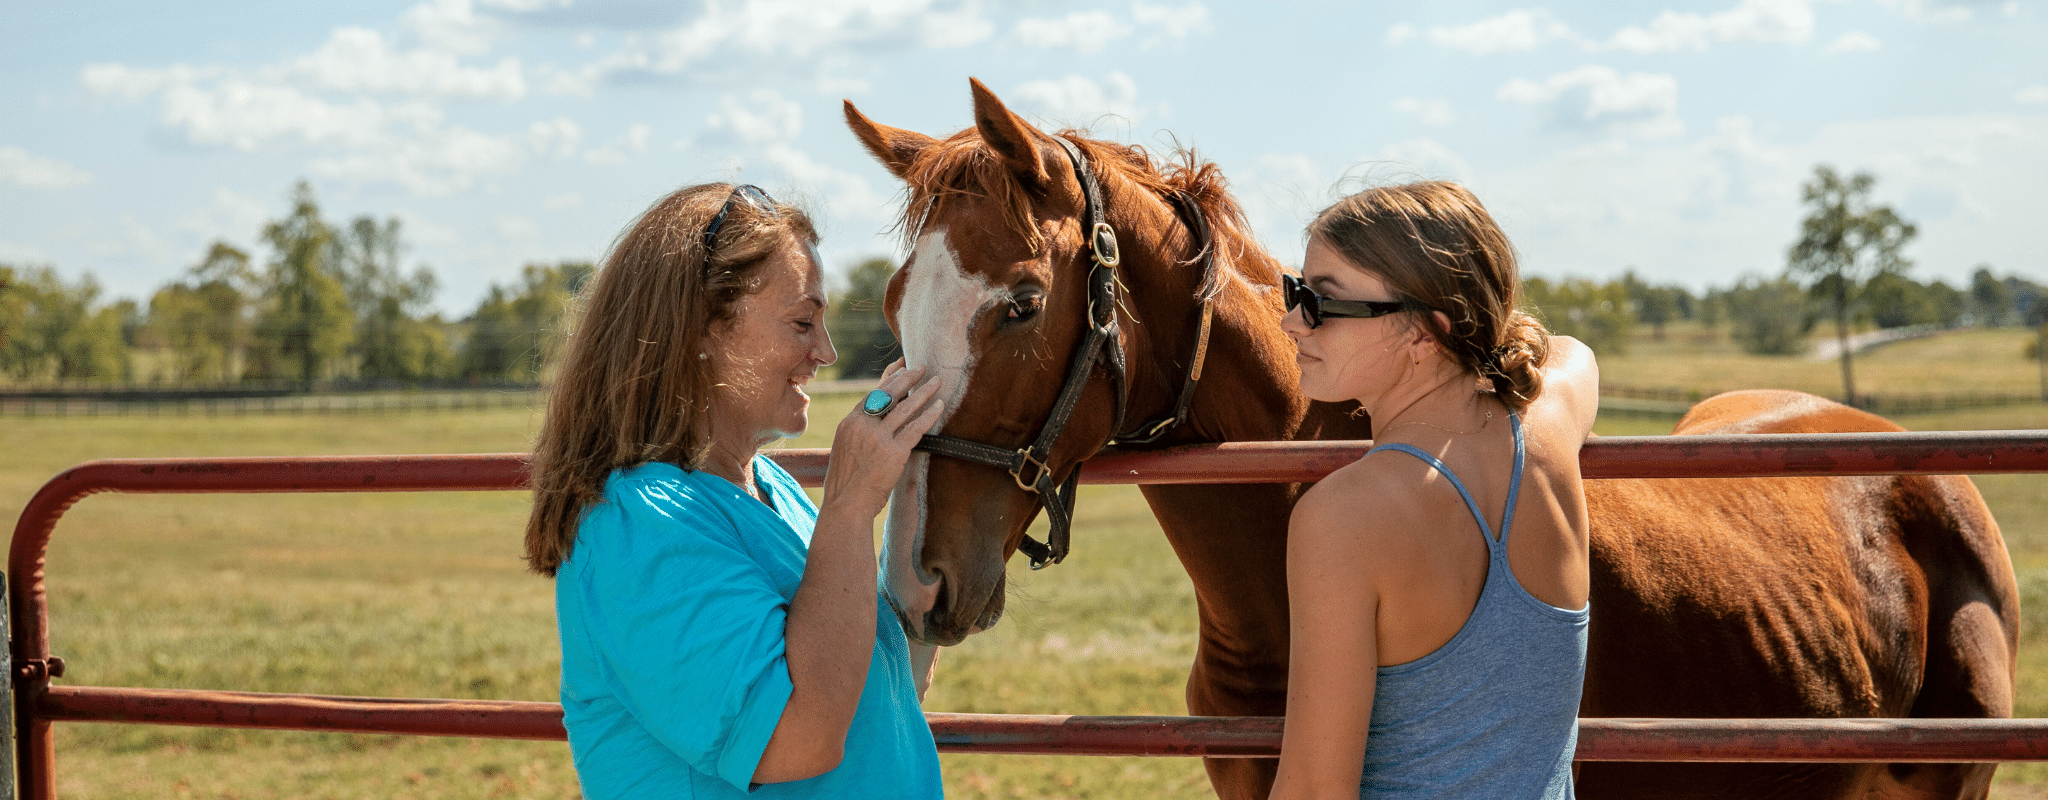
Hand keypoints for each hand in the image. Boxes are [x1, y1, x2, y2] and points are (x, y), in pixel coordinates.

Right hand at [822, 361, 943, 516]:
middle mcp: (862, 426)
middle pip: (889, 393)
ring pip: (905, 408)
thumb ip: (859, 432)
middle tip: (922, 368)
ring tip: (936, 382)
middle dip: (908, 378)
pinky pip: (915, 428)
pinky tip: (939, 406)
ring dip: (923, 392)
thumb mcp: (846, 449)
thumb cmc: (846, 483)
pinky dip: (929, 415)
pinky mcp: (893, 453)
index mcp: (849, 423)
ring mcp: (878, 439)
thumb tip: (876, 419)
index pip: (872, 393)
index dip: (889, 378)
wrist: (846, 505)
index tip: (901, 367)